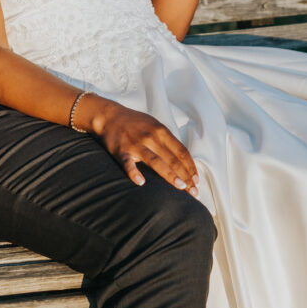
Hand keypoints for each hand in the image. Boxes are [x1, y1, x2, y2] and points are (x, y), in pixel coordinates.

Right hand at [84, 96, 198, 194]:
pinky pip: (128, 164)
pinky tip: (141, 182)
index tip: (196, 181)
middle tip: (193, 192)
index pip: (181, 151)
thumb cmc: (135, 123)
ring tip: (180, 187)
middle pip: (172, 159)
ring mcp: (136, 144)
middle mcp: (151, 137)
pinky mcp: (121, 151)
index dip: (190, 167)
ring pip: (156, 161)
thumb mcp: (155, 125)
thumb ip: (168, 140)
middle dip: (185, 175)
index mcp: (161, 131)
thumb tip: (183, 158)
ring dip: (170, 175)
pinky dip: (134, 173)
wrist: (110, 116)